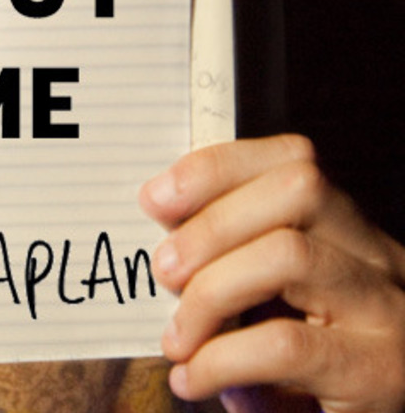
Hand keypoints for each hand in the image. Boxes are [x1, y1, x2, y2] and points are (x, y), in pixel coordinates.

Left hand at [140, 134, 404, 412]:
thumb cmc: (306, 371)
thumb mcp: (275, 304)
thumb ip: (234, 262)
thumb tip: (161, 237)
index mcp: (349, 230)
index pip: (293, 159)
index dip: (217, 167)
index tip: (155, 198)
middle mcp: (379, 257)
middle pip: (298, 189)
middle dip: (211, 222)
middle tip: (163, 270)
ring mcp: (386, 310)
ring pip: (289, 254)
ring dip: (210, 291)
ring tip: (177, 337)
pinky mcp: (377, 372)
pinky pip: (283, 344)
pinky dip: (220, 359)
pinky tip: (193, 379)